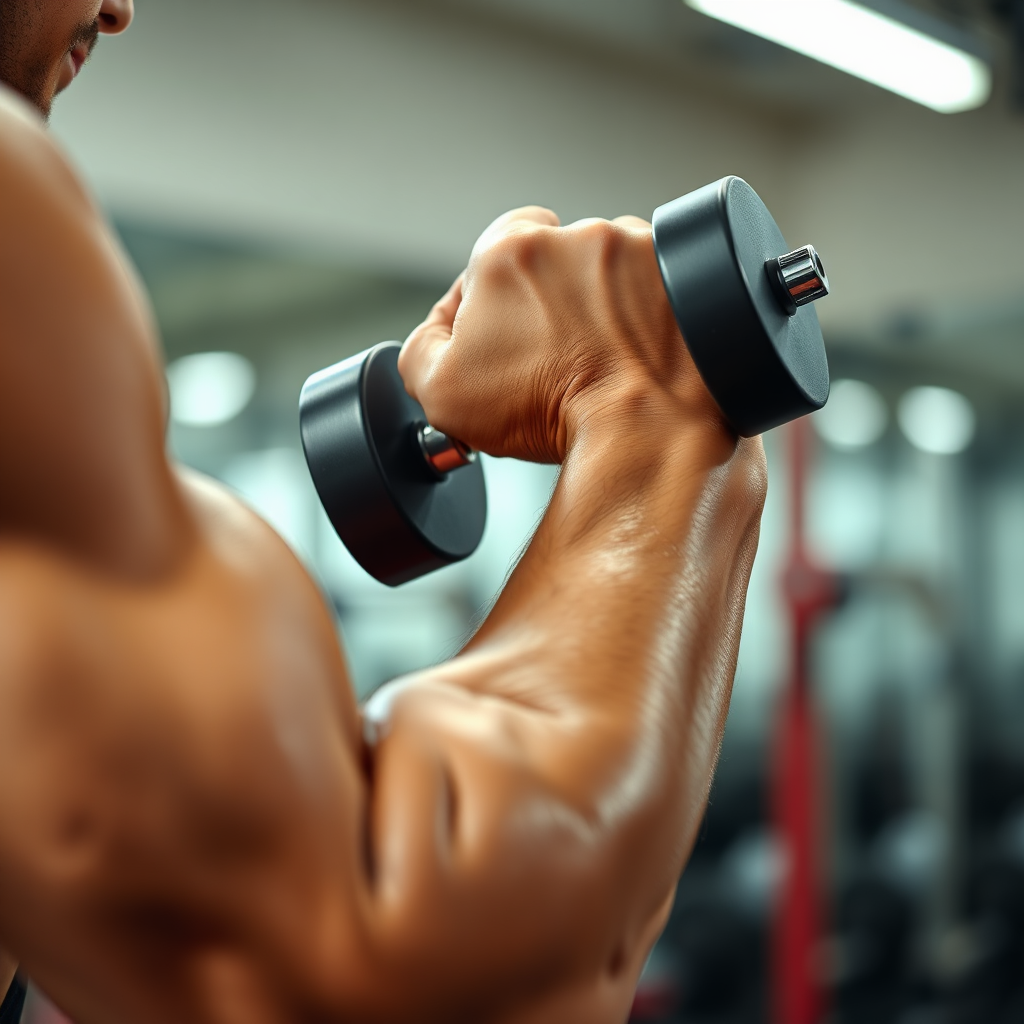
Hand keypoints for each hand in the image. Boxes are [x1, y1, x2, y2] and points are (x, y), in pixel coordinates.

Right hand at [398, 207, 725, 463]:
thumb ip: (420, 348)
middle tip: (557, 355)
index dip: (493, 303)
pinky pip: (655, 282)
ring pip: (606, 271)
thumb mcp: (441, 394)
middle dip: (550, 303)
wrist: (644, 428)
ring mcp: (635, 248)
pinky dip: (646, 310)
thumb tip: (436, 333)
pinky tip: (637, 349)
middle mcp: (575, 236)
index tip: (508, 337)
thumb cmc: (554, 410)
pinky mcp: (681, 271)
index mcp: (509, 251)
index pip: (489, 257)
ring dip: (601, 303)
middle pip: (552, 264)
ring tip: (604, 356)